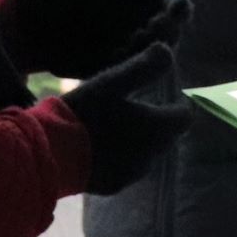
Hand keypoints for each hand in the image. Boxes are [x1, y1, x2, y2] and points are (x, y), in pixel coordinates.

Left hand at [10, 0, 188, 78]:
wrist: (25, 22)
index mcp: (136, 0)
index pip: (170, 6)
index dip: (179, 9)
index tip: (177, 10)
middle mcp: (135, 26)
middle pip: (168, 34)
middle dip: (168, 33)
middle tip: (154, 29)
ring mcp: (123, 51)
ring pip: (151, 57)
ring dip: (150, 52)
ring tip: (135, 42)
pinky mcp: (107, 71)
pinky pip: (126, 74)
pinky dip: (129, 69)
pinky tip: (121, 61)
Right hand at [57, 41, 195, 194]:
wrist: (51, 155)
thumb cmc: (83, 113)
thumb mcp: (111, 83)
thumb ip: (142, 68)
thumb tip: (167, 49)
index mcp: (156, 129)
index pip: (184, 116)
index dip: (177, 104)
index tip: (161, 94)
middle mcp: (151, 156)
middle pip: (166, 136)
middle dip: (156, 121)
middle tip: (133, 105)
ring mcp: (133, 174)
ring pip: (146, 153)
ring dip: (138, 139)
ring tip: (114, 124)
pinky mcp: (115, 186)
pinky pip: (127, 168)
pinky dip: (121, 156)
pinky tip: (100, 146)